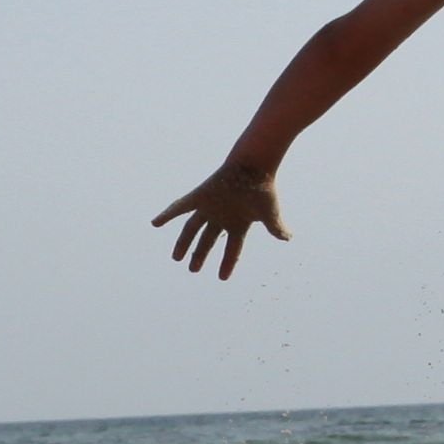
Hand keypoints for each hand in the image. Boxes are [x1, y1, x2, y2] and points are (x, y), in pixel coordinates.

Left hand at [157, 162, 286, 275]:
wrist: (253, 165)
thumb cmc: (263, 189)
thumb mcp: (270, 214)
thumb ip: (276, 228)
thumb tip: (288, 238)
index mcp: (238, 224)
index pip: (233, 249)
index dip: (228, 263)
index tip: (222, 277)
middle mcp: (221, 217)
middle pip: (207, 240)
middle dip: (200, 255)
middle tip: (192, 269)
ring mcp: (209, 207)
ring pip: (192, 229)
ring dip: (183, 243)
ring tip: (176, 258)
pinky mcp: (199, 196)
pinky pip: (179, 207)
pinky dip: (167, 214)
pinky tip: (155, 223)